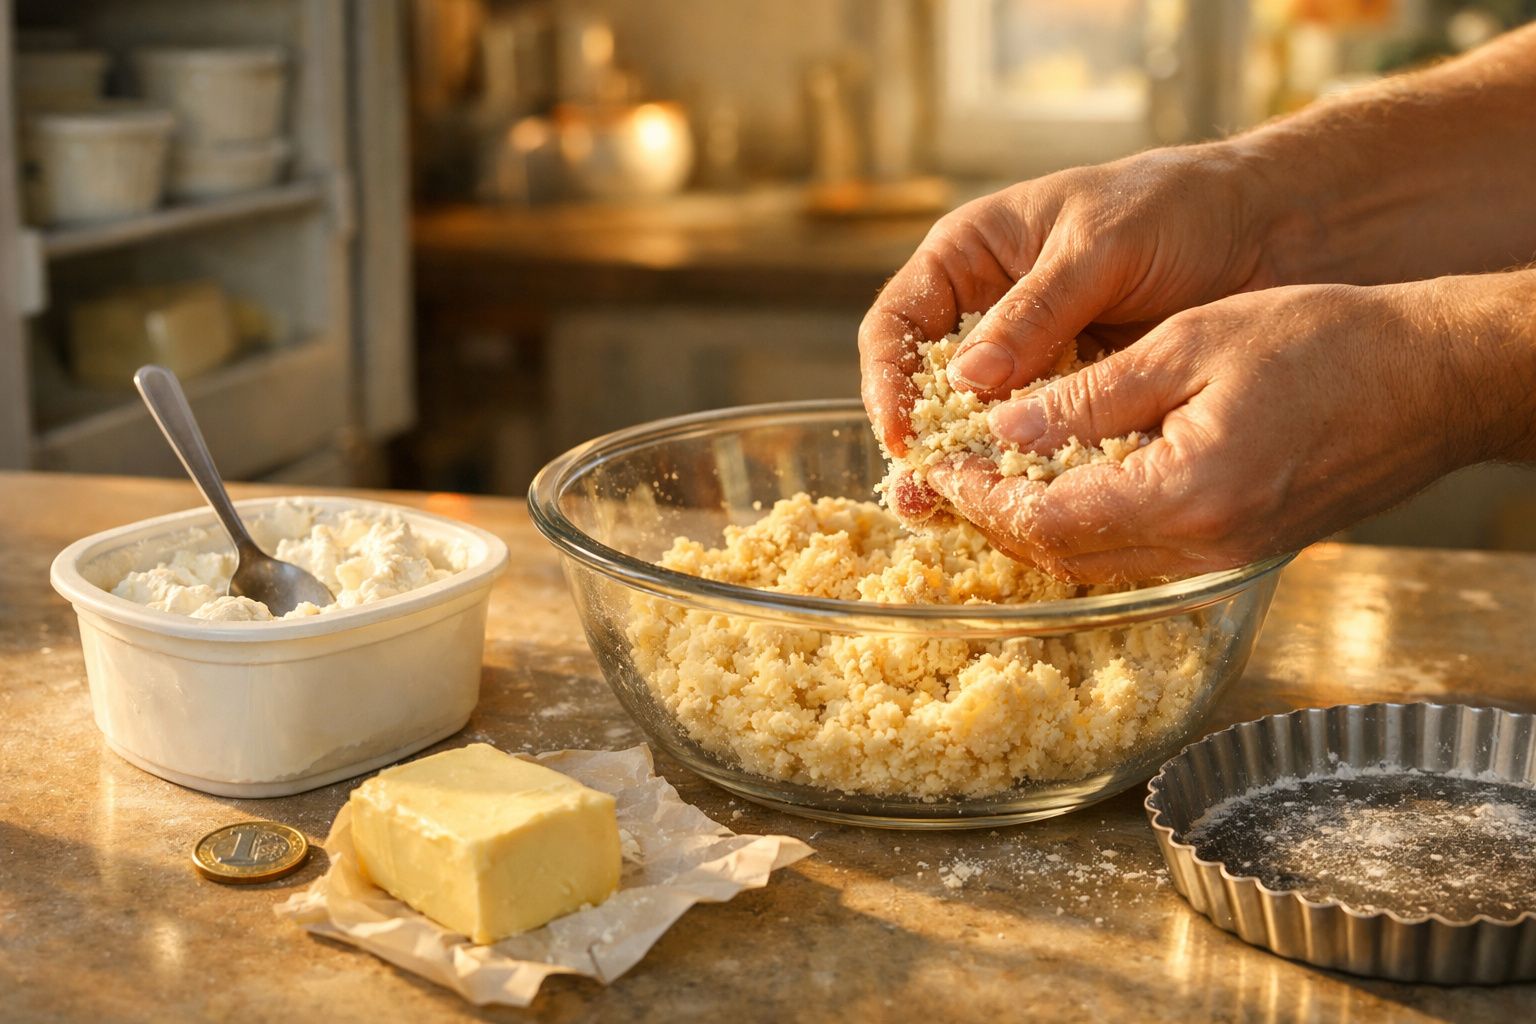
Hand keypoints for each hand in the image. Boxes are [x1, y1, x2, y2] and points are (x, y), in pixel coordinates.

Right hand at [859, 144, 1278, 463]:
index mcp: (971, 256)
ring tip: (957, 513)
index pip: (899, 322)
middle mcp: (989, 313)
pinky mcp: (1074, 398)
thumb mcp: (1100, 245)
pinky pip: (1037, 439)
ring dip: (968, 466)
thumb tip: (966, 380)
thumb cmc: (1177, 206)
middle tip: (921, 491)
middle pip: (925, 384)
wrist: (1269, 228)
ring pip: (978, 422)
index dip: (887, 378)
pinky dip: (1028, 471)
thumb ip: (1037, 310)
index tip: (902, 431)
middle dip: (920, 438)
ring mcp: (1031, 362)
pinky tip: (1024, 503)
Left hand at [926, 275, 1535, 582]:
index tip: (937, 468)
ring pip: (1100, 564)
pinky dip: (1091, 527)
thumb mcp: (1191, 343)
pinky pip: (1142, 555)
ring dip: (1039, 529)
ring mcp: (1224, 558)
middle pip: (1065, 559)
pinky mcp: (1240, 549)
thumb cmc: (1325, 343)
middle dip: (996, 521)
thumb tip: (1006, 426)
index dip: (980, 499)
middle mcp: (1201, 548)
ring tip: (992, 481)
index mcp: (1185, 497)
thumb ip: (1091, 395)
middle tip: (949, 478)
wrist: (1435, 378)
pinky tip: (1066, 486)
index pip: (1047, 523)